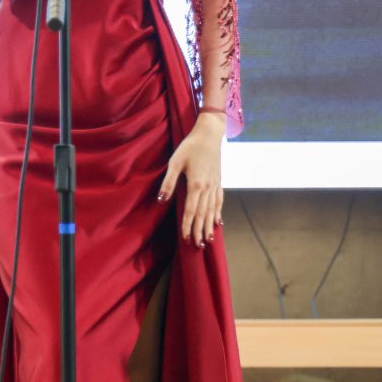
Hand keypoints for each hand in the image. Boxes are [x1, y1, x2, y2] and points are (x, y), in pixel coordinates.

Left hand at [158, 115, 224, 247]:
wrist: (209, 134)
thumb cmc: (189, 146)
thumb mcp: (175, 161)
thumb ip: (168, 182)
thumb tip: (162, 200)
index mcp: (195, 184)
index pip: (190, 211)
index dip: (187, 226)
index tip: (185, 239)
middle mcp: (207, 188)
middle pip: (202, 214)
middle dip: (199, 231)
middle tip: (198, 246)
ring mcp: (215, 185)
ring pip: (212, 210)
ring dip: (209, 226)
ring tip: (208, 240)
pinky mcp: (219, 181)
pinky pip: (219, 201)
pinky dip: (218, 213)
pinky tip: (218, 222)